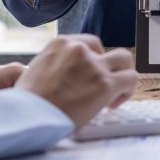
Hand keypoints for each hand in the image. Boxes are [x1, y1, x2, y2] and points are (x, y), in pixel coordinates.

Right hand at [15, 35, 139, 126]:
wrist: (29, 116)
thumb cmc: (28, 102)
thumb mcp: (34, 70)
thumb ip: (54, 66)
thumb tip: (65, 76)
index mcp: (60, 44)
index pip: (87, 43)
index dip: (91, 60)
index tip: (89, 75)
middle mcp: (79, 50)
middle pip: (105, 49)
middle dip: (106, 66)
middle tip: (102, 83)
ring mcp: (94, 66)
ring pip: (125, 59)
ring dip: (122, 74)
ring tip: (116, 92)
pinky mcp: (105, 84)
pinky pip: (130, 79)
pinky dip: (128, 90)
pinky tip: (114, 104)